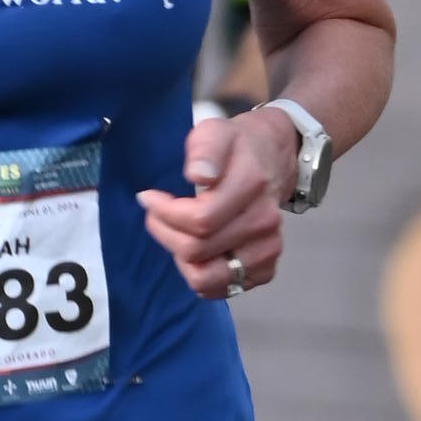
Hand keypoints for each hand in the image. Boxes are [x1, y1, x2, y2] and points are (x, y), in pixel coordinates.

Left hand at [141, 105, 293, 302]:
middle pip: (197, 250)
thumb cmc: (235, 148)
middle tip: (156, 215)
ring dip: (181, 259)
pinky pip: (223, 289)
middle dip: (165, 233)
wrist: (271, 160)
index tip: (148, 198)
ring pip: (207, 277)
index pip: (199, 220)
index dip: (164, 213)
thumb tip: (200, 176)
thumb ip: (205, 151)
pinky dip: (201, 276)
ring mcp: (267, 249)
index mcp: (251, 185)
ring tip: (176, 235)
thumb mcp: (215, 132)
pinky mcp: (266, 268)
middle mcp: (264, 222)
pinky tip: (196, 252)